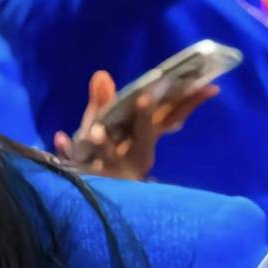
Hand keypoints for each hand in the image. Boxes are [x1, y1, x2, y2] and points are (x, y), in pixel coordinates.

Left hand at [54, 69, 216, 181]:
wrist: (84, 193)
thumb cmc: (100, 152)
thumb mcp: (104, 124)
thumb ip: (104, 101)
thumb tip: (100, 74)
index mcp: (146, 141)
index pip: (171, 120)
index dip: (189, 104)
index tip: (209, 87)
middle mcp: (134, 158)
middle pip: (144, 140)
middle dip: (143, 120)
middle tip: (143, 98)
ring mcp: (111, 173)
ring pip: (109, 159)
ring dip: (103, 145)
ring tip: (95, 131)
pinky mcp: (86, 181)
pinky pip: (73, 166)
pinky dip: (66, 152)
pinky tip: (58, 137)